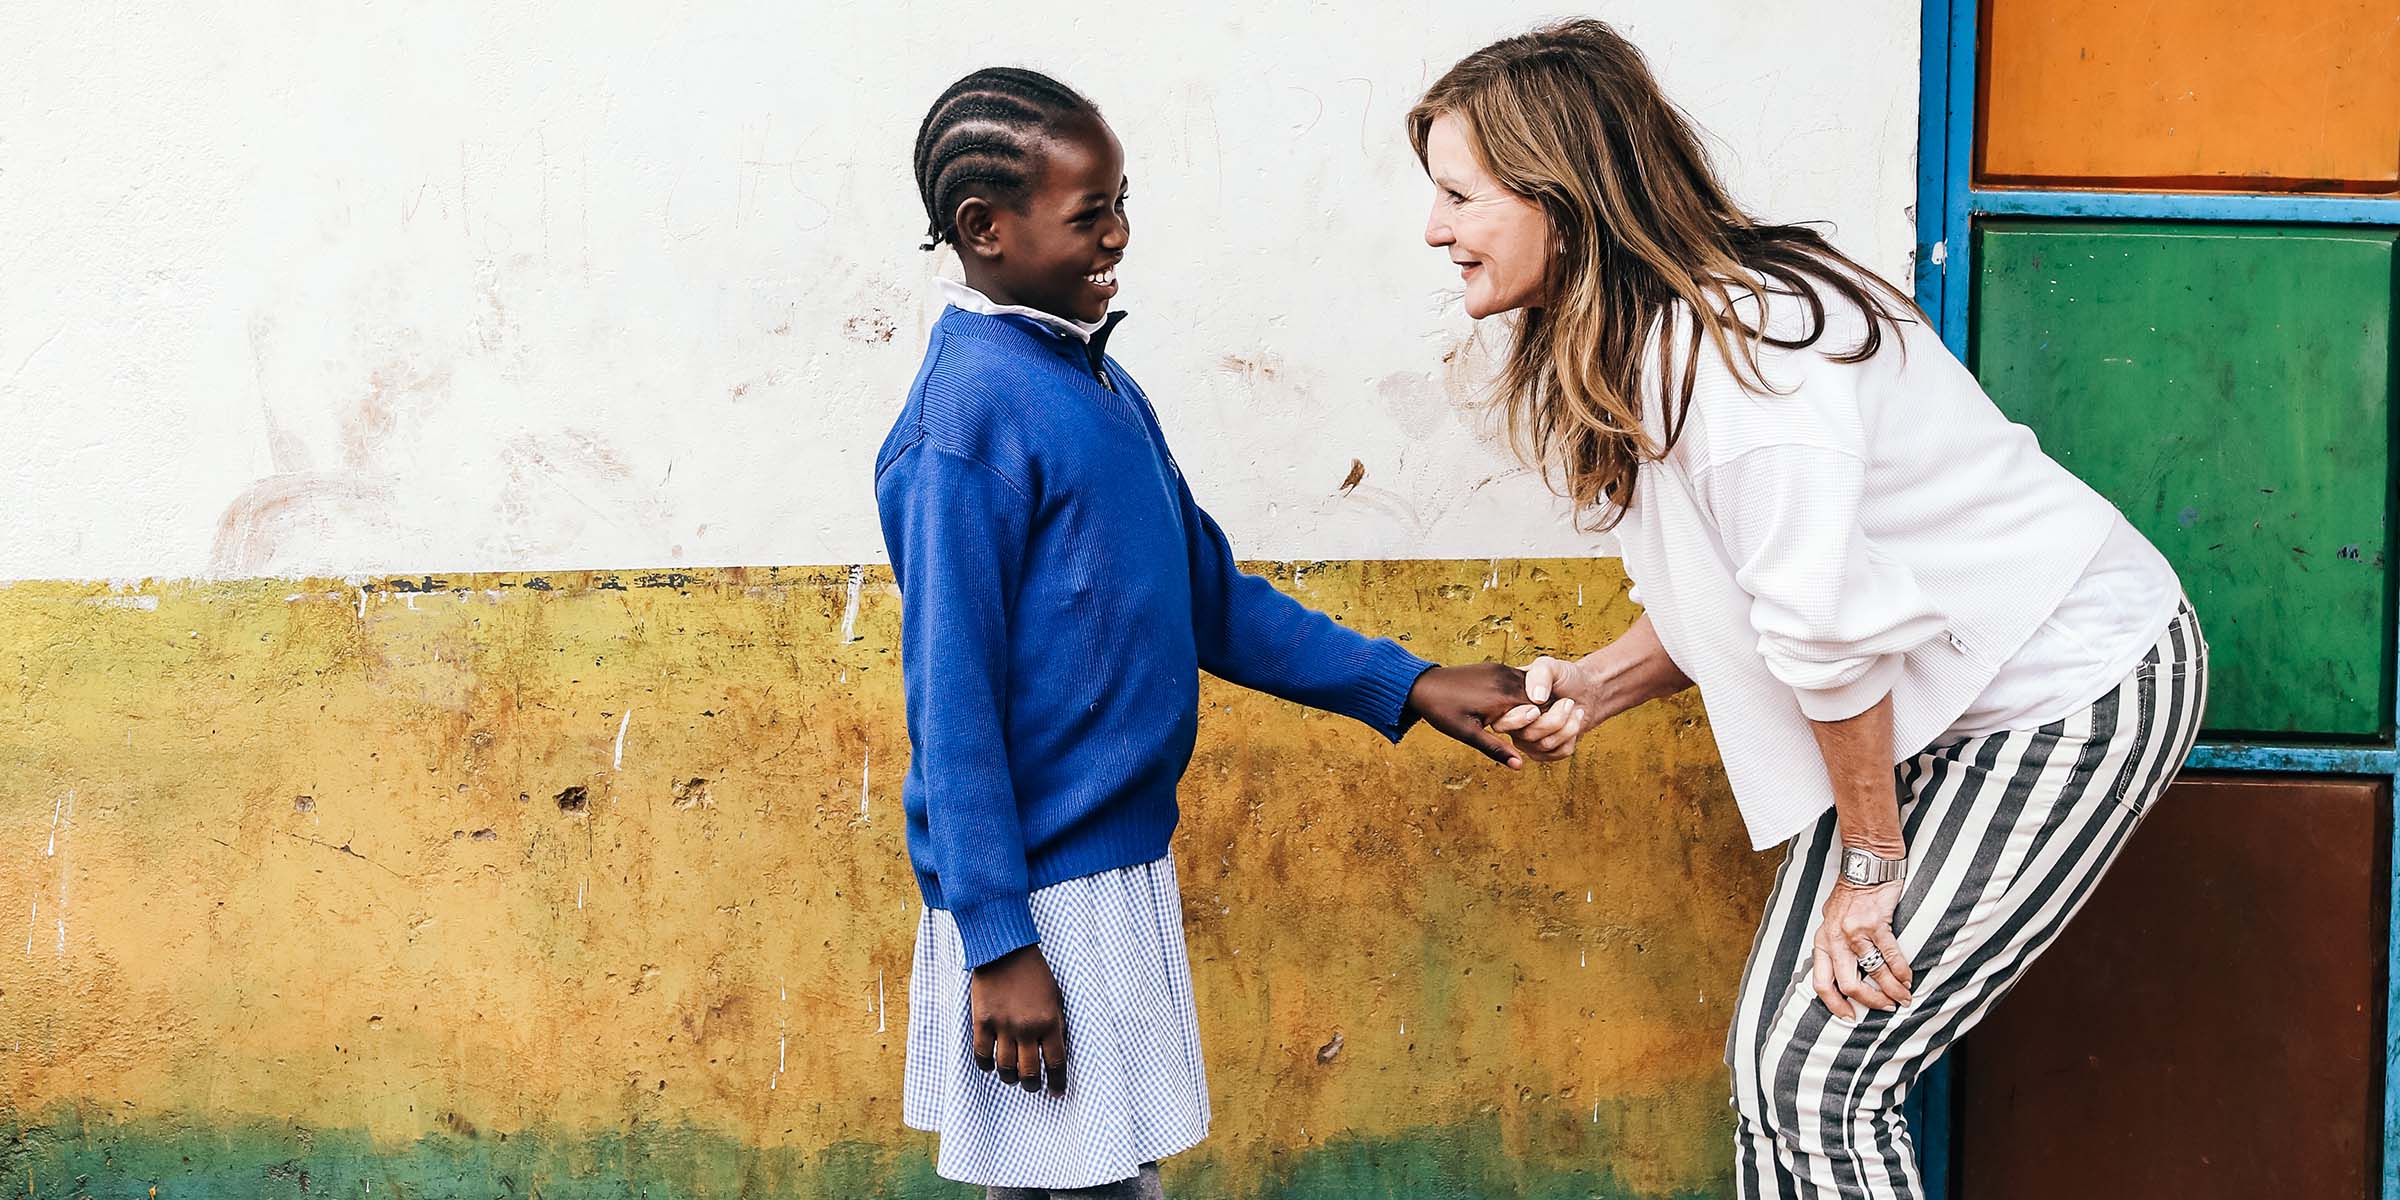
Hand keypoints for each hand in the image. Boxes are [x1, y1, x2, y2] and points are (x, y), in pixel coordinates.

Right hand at [969, 944, 1068, 1094]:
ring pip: (1005, 1068)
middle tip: (1032, 1085)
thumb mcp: (1056, 998)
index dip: (1057, 1082)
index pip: (1056, 1063)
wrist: (1005, 951)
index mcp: (1049, 1022)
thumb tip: (1057, 1053)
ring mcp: (1003, 1026)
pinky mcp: (982, 1022)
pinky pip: (982, 1055)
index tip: (1056, 1091)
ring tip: (1013, 1076)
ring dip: (1010, 1077)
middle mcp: (1026, 1028)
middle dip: (1032, 1085)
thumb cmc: (1035, 974)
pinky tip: (991, 1065)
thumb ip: (1057, 1026)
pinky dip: (987, 1065)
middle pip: (1029, 1072)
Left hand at [1406, 662, 1531, 768]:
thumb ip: (1496, 748)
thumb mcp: (1468, 734)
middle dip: (1539, 715)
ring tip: (1522, 721)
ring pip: (1531, 688)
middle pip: (1540, 698)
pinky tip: (1512, 708)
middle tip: (1529, 732)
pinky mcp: (1496, 667)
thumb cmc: (1442, 711)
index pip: (1540, 710)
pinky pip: (1519, 680)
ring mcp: (1502, 670)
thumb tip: (1519, 766)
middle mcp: (1506, 679)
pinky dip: (1522, 694)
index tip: (1534, 738)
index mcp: (1503, 696)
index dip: (1542, 725)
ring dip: (1531, 704)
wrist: (1422, 685)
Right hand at [1490, 655, 1594, 761]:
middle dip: (1554, 720)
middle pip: (1527, 735)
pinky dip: (1572, 736)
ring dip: (1567, 725)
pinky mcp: (1544, 752)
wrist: (1585, 691)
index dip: (1518, 719)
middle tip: (1568, 702)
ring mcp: (1527, 741)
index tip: (1537, 708)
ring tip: (1572, 707)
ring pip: (1545, 745)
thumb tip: (1536, 698)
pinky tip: (1572, 721)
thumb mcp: (1550, 665)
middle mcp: (1512, 725)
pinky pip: (1558, 752)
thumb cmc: (1563, 677)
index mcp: (1506, 704)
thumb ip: (1540, 674)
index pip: (1501, 722)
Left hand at [1809, 879, 1914, 1018]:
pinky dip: (1902, 972)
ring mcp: (1855, 931)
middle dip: (1869, 1002)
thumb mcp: (1831, 920)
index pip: (1821, 982)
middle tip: (1885, 1008)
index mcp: (1822, 941)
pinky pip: (1891, 956)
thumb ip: (1835, 945)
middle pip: (1848, 984)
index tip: (1848, 1016)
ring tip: (1903, 998)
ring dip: (1891, 990)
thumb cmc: (1851, 894)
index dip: (1834, 1004)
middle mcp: (1835, 939)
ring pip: (1873, 973)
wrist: (1866, 864)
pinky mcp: (1876, 923)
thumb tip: (1843, 974)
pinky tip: (1908, 980)